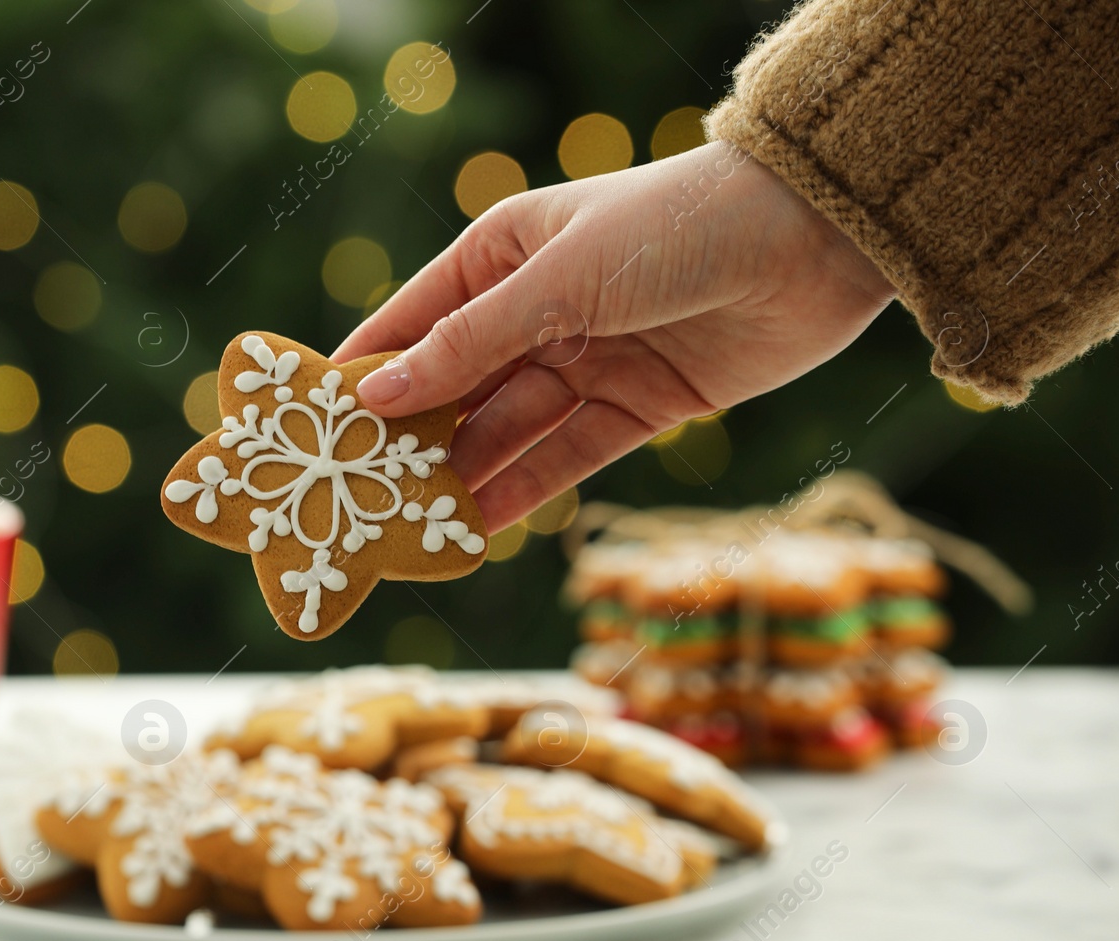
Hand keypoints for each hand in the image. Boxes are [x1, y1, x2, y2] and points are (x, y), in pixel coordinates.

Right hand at [332, 140, 895, 532]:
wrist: (815, 242)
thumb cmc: (674, 228)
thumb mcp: (558, 281)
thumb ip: (469, 345)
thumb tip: (375, 397)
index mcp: (497, 255)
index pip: (410, 327)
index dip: (360, 380)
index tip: (304, 434)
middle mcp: (533, 311)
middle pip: (453, 391)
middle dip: (408, 446)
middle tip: (352, 506)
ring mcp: (583, 362)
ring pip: (505, 433)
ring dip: (460, 479)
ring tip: (407, 534)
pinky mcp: (634, 409)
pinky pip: (565, 459)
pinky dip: (524, 494)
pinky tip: (476, 530)